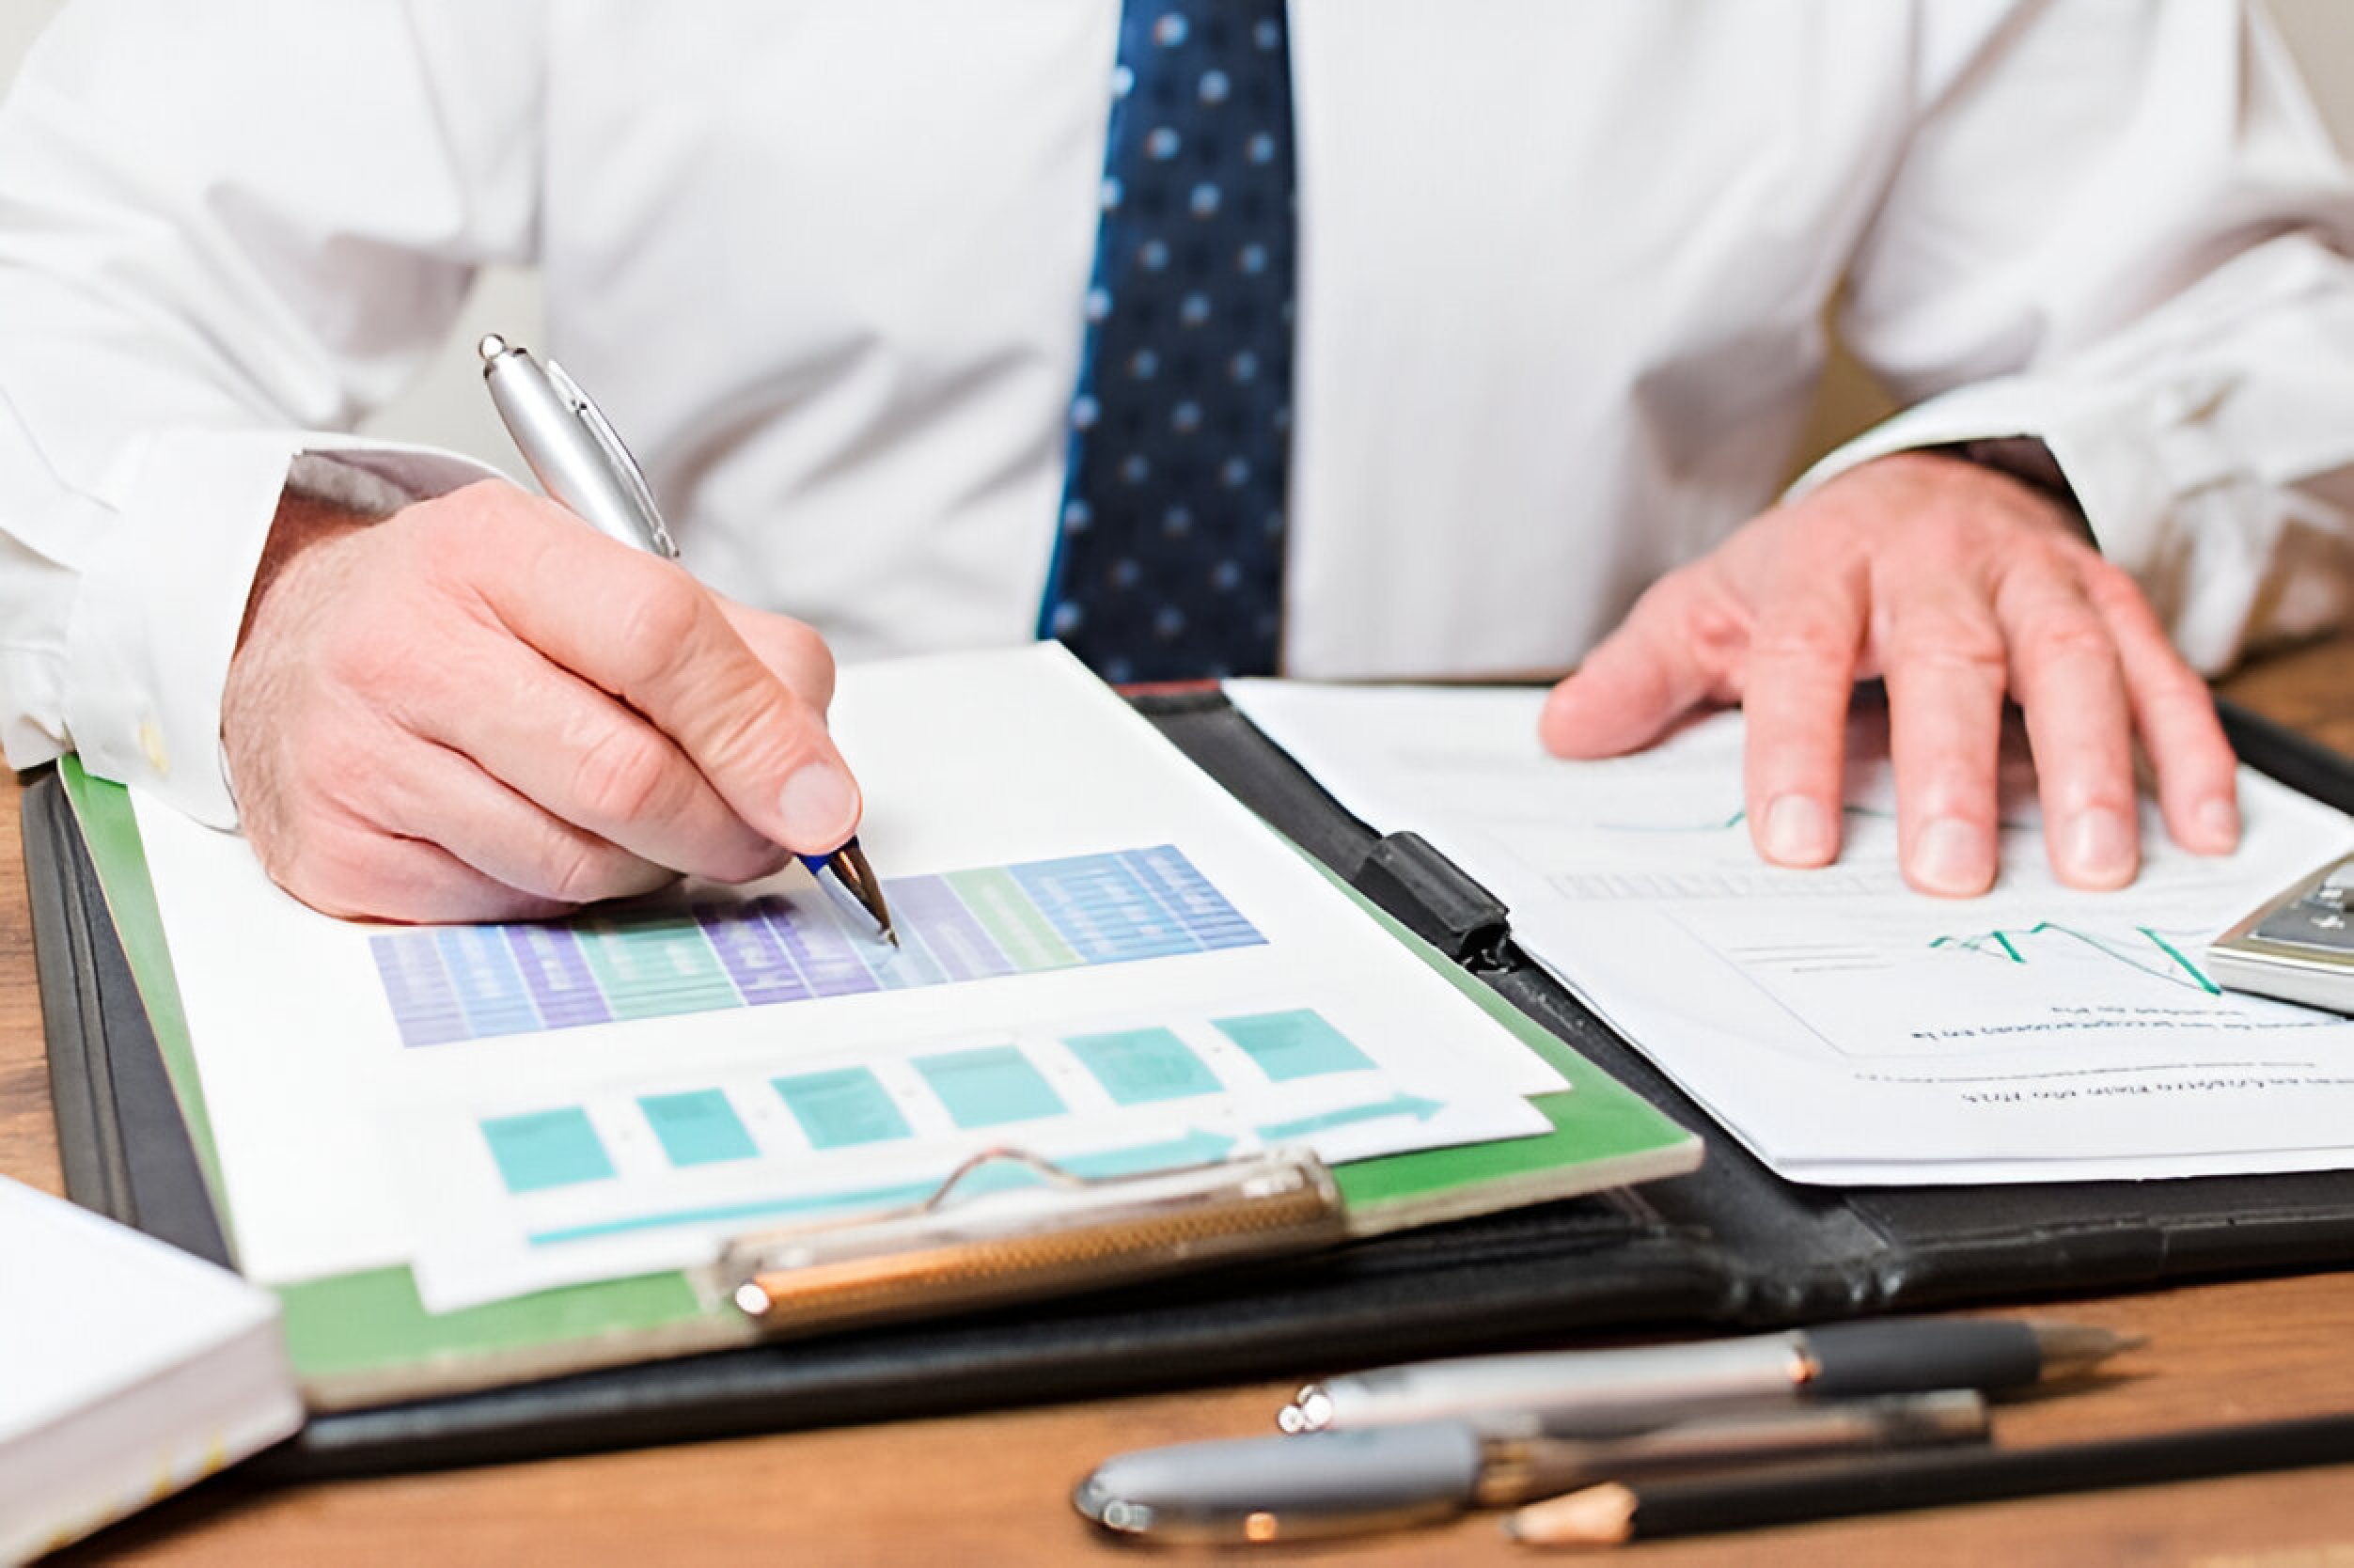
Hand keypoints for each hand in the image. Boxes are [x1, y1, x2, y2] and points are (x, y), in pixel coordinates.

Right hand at [222, 479, 859, 921]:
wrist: (291, 651)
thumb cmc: (473, 620)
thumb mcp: (600, 583)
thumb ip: (736, 659)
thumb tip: (817, 781)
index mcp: (492, 550)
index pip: (661, 640)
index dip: (760, 735)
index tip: (823, 803)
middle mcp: (406, 646)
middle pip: (627, 777)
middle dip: (725, 827)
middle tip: (760, 836)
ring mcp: (359, 756)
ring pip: (580, 862)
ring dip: (648, 864)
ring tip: (637, 818)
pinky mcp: (338, 853)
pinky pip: (512, 908)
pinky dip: (564, 893)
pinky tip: (545, 835)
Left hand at [1537, 450, 2239, 895]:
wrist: (1923, 479)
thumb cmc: (1811, 567)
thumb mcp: (1710, 604)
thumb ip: (1643, 674)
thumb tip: (1565, 734)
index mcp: (1825, 567)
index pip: (1804, 659)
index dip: (1795, 749)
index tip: (1792, 844)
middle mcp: (1937, 563)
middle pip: (1950, 661)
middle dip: (1951, 769)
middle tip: (1949, 872)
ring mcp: (2033, 578)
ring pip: (2072, 663)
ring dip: (2089, 766)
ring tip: (2092, 861)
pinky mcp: (2108, 598)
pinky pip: (2159, 669)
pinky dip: (2185, 747)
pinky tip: (2193, 826)